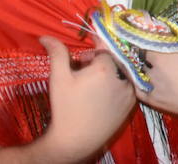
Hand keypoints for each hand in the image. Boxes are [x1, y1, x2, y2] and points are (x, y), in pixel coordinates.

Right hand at [39, 37, 135, 160]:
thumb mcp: (59, 78)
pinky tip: (101, 97)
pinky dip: (116, 87)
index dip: (90, 55)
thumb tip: (45, 36)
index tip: (81, 61)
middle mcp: (123, 76)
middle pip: (114, 61)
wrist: (75, 140)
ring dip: (109, 75)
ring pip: (121, 73)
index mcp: (107, 67)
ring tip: (92, 87)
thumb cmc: (65, 107)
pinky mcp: (132, 104)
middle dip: (100, 64)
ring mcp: (130, 91)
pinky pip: (126, 87)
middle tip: (84, 75)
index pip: (103, 50)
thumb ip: (57, 53)